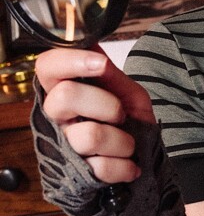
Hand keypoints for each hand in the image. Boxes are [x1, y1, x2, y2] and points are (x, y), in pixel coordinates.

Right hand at [34, 47, 154, 184]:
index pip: (47, 66)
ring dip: (122, 140)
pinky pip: (102, 167)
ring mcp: (64, 146)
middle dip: (106, 104)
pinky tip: (129, 165)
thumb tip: (90, 41)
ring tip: (128, 144)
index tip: (101, 64)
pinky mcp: (77, 174)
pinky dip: (125, 167)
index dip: (71, 61)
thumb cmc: (130, 122)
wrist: (144, 159)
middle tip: (120, 114)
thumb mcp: (128, 93)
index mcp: (66, 90)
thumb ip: (111, 73)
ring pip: (89, 135)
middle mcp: (57, 117)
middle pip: (65, 96)